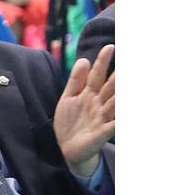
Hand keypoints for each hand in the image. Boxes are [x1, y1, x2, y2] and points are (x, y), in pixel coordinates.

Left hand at [55, 44, 114, 175]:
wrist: (67, 148)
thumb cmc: (71, 122)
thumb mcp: (68, 99)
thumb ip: (75, 81)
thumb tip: (83, 60)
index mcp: (89, 95)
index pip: (97, 75)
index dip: (102, 62)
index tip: (109, 46)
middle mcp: (99, 104)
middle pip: (110, 87)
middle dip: (118, 75)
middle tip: (127, 63)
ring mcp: (102, 118)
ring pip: (115, 103)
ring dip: (121, 94)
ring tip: (125, 80)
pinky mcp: (102, 132)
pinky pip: (114, 125)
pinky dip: (119, 120)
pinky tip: (123, 115)